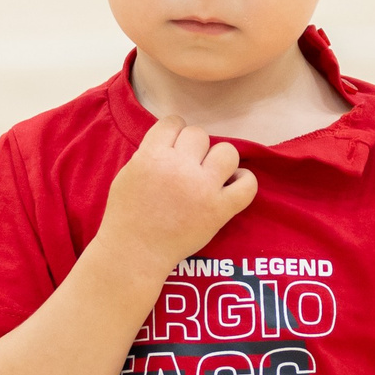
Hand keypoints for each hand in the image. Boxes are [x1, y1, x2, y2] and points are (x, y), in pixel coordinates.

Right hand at [97, 115, 257, 273]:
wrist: (136, 252)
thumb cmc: (126, 215)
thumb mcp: (127, 174)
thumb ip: (149, 153)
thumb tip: (172, 142)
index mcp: (152, 156)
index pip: (173, 122)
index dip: (174, 132)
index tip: (173, 147)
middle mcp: (180, 167)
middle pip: (199, 135)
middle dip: (193, 148)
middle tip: (188, 166)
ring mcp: (203, 188)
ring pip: (228, 151)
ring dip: (219, 160)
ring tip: (211, 174)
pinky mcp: (220, 210)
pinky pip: (248, 184)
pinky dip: (244, 180)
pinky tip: (232, 184)